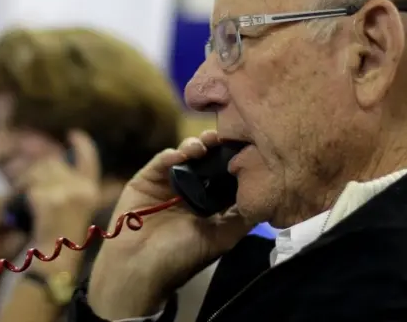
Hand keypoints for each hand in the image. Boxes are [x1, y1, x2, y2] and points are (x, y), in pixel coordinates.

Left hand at [18, 130, 102, 248]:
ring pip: (36, 173)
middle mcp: (81, 188)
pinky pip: (26, 188)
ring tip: (27, 204)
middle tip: (31, 190)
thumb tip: (56, 162)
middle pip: (53, 164)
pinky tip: (23, 210)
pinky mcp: (46, 199)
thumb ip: (73, 186)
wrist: (54, 261)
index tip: (73, 134)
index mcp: (91, 191)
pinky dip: (20, 197)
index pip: (89, 159)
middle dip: (39, 173)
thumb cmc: (64, 240)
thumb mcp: (77, 209)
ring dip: (27, 184)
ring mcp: (64, 192)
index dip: (82, 145)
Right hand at [88, 130, 253, 319]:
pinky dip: (171, 154)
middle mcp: (189, 190)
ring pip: (184, 156)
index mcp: (207, 204)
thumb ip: (242, 218)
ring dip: (195, 146)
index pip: (223, 175)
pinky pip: (161, 161)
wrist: (140, 269)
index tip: (247, 148)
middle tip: (224, 138)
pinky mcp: (146, 179)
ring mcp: (167, 183)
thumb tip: (266, 198)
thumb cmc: (181, 257)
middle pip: (205, 161)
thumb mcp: (222, 238)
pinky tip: (181, 154)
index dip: (234, 162)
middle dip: (215, 148)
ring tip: (204, 145)